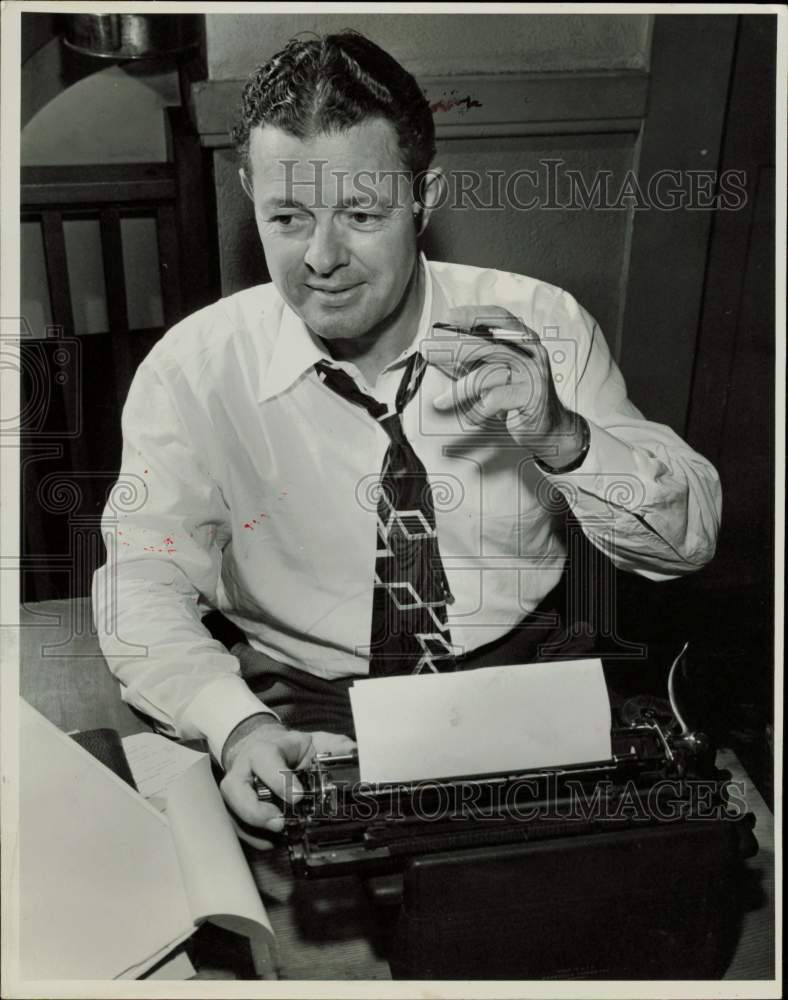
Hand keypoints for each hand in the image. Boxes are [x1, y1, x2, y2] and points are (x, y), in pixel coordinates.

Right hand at [220, 714, 354, 831]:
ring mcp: (235, 793)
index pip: (266, 761)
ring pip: (233, 813)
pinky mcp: (234, 810)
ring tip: (278, 836)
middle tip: (280, 823)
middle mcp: (243, 771)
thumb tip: (354, 753)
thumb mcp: (310, 742)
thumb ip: (333, 747)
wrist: (260, 752)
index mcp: (263, 751)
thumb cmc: (286, 749)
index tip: (298, 797)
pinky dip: (254, 839)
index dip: (280, 780)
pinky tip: (272, 841)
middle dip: (256, 812)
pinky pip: (238, 829)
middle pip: (236, 791)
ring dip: (254, 830)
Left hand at [432, 305, 584, 467]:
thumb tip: (439, 351)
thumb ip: (473, 360)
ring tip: (440, 402)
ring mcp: (533, 373)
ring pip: (487, 375)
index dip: (474, 315)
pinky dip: (478, 410)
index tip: (449, 317)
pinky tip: (472, 417)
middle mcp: (531, 352)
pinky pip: (494, 400)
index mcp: (524, 339)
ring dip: (459, 391)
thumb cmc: (516, 395)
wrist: (549, 427)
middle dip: (453, 347)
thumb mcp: (494, 372)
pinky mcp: (531, 396)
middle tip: (429, 352)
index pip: (500, 318)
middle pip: (487, 344)